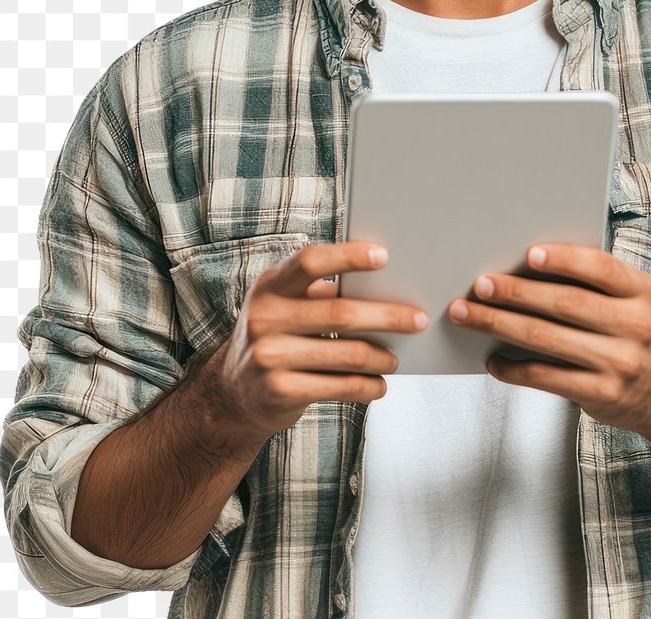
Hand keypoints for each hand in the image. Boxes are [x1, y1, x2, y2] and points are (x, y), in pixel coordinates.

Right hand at [209, 241, 427, 444]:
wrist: (231, 393)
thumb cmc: (274, 337)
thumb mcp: (283, 306)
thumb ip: (318, 293)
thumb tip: (385, 284)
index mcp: (270, 286)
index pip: (310, 261)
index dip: (348, 256)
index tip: (384, 256)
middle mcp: (264, 317)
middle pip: (340, 313)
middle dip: (388, 316)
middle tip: (418, 319)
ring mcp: (269, 356)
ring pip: (346, 354)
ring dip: (381, 357)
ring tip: (395, 358)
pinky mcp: (279, 391)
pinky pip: (339, 387)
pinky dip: (367, 386)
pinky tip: (379, 384)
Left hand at [446, 243, 650, 436]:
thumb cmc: (641, 335)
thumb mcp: (638, 301)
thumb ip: (599, 284)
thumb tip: (530, 263)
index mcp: (643, 292)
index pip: (601, 268)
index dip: (564, 259)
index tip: (529, 254)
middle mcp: (636, 326)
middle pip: (565, 303)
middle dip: (516, 292)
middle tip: (480, 284)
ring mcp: (620, 363)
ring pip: (548, 339)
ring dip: (501, 325)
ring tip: (469, 315)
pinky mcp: (602, 394)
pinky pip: (547, 377)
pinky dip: (514, 368)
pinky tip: (493, 359)